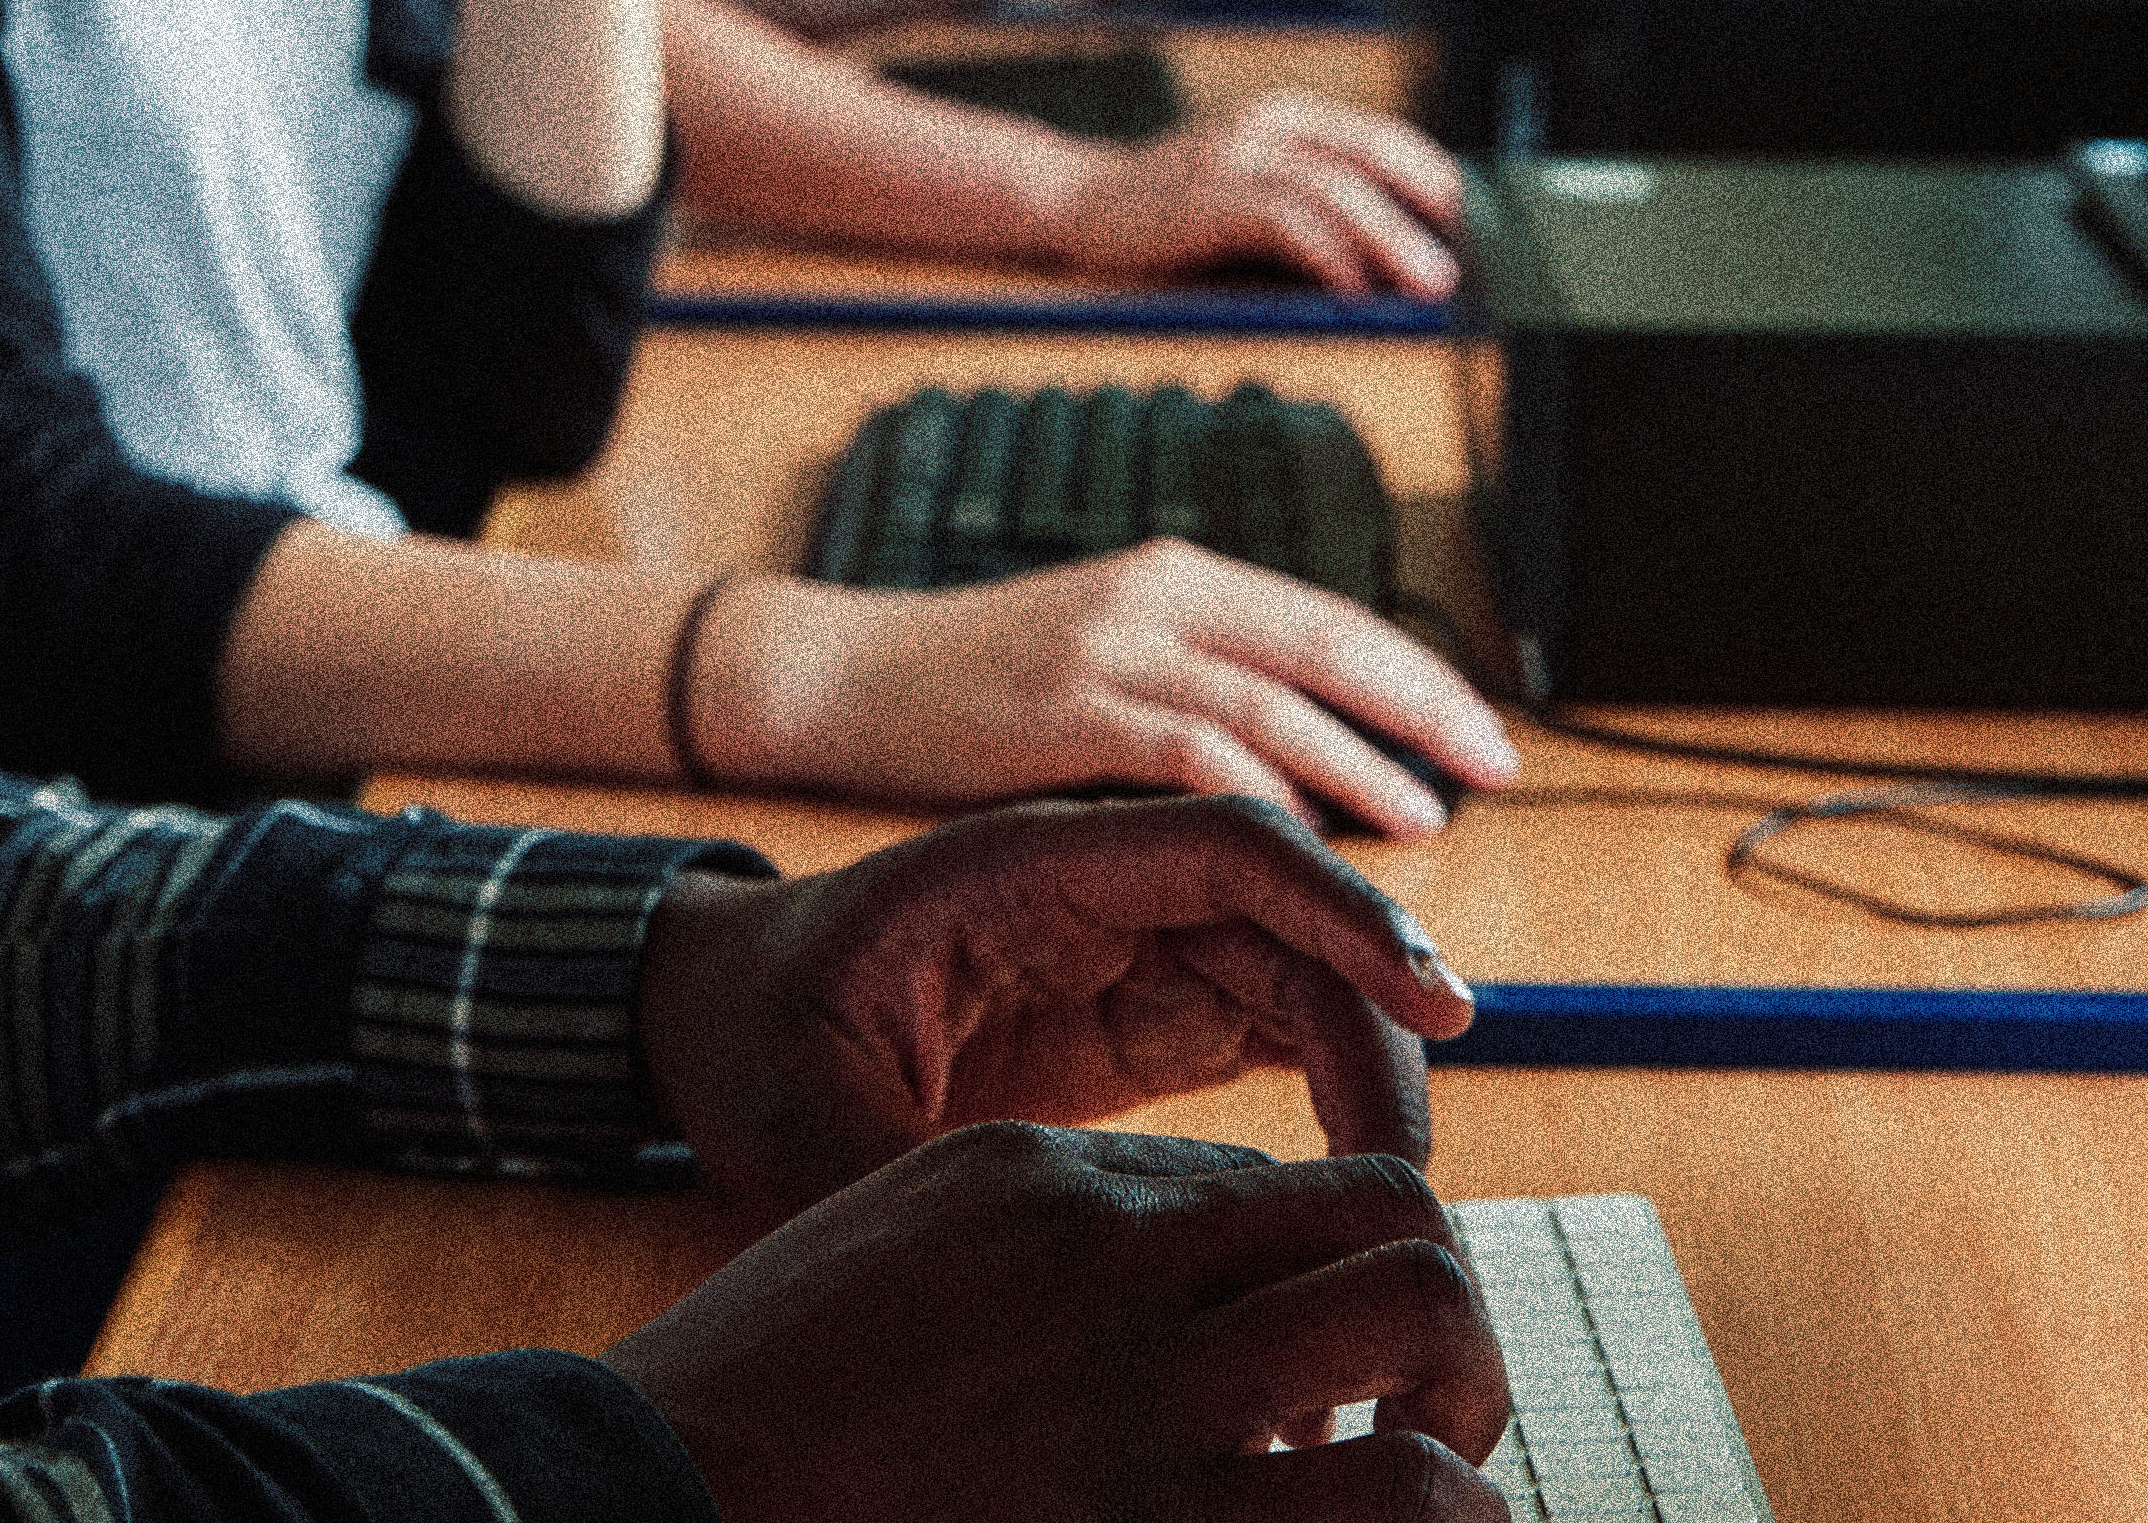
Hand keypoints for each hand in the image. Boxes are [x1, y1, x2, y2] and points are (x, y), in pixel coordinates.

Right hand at [606, 1127, 1508, 1522]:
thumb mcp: (908, 1247)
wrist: (667, 1500)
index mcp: (1049, 1181)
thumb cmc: (774, 1398)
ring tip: (1430, 1470)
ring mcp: (1147, 1394)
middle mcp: (1121, 1259)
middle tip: (1424, 1405)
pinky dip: (1437, 1508)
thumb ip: (1050, 1237)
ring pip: (1421, 1314)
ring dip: (1459, 1397)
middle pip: (1392, 1211)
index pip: (1276, 1183)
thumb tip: (1204, 1256)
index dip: (1320, 1273)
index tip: (1307, 1367)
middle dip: (1442, 1305)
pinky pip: (1388, 1494)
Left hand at [630, 793, 1478, 1204]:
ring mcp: (1128, 946)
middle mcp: (1099, 888)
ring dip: (1361, 1066)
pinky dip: (1325, 1094)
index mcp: (1024, 866)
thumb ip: (914, 1190)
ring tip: (1382, 1202)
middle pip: (1290, 916)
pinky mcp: (1140, 1013)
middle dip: (1373, 1021)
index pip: (1226, 845)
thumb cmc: (752, 1036)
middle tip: (1405, 1175)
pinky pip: (1269, 1027)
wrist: (714, 1020)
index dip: (1346, 907)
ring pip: (1297, 975)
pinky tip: (1340, 1190)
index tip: (1434, 998)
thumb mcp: (805, 1122)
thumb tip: (1017, 1301)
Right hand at [721, 549, 1519, 835]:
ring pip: (1273, 700)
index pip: (1332, 619)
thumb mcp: (1103, 660)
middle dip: (1424, 709)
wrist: (845, 674)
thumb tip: (1305, 769)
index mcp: (1177, 579)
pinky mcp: (1067, 709)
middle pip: (1328, 645)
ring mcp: (1111, 648)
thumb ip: (1195, 692)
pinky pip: (1189, 749)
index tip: (1486, 736)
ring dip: (1359, 763)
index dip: (1420, 679)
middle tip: (1497, 769)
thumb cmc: (973, 684)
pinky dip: (1255, 790)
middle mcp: (1158, 597)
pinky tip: (1299, 836)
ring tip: (1423, 818)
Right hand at [1053, 94, 1464, 296]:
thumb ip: (1316, 205)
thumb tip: (1405, 254)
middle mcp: (1266, 124)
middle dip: (1426, 213)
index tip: (1475, 231)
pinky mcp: (1205, 197)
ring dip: (1390, 238)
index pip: (1383, 138)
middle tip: (1463, 267)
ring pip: (1334, 188)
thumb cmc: (1176, 210)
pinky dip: (1327, 251)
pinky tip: (1352, 284)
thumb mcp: (1255, 192)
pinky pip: (1282, 218)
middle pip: (1369, 158)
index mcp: (1288, 116)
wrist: (1078, 201)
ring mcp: (1233, 155)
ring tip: (1426, 283)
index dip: (1435, 181)